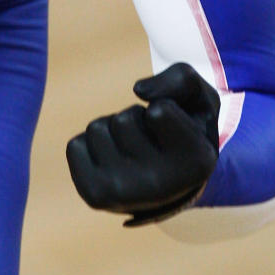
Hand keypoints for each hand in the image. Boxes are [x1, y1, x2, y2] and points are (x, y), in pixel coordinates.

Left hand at [66, 63, 219, 224]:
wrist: (170, 188)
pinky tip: (113, 163)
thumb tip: (138, 89)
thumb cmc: (184, 133)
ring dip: (111, 132)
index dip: (163, 108)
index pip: (158, 111)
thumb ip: (181, 78)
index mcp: (194, 164)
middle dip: (134, 119)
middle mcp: (159, 186)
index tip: (174, 129)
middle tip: (151, 141)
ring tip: (133, 152)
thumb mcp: (199, 100)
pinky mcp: (94, 195)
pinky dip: (91, 146)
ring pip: (97, 129)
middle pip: (124, 119)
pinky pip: (76, 146)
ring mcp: (124, 194)